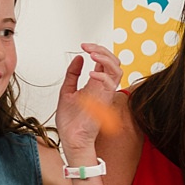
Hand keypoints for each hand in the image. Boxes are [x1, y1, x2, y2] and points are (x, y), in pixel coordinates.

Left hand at [57, 42, 123, 162]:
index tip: (83, 46)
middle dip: (102, 50)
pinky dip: (102, 75)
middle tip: (88, 47)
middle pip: (114, 62)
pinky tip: (91, 73)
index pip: (104, 62)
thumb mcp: (67, 91)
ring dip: (105, 58)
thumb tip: (78, 58)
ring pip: (117, 69)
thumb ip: (73, 74)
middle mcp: (103, 87)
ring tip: (92, 54)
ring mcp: (105, 93)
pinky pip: (111, 83)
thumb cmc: (71, 122)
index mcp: (95, 84)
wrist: (72, 139)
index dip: (97, 50)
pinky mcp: (105, 100)